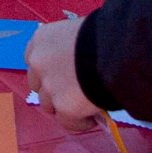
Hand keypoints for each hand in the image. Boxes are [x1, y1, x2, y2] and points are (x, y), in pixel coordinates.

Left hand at [23, 17, 102, 131]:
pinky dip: (79, 122)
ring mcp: (50, 87)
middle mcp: (39, 63)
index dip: (47, 69)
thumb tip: (80, 59)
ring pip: (50, 105)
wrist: (118, 49)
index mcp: (42, 39)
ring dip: (64, 106)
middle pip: (38, 84)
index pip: (33, 59)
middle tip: (73, 92)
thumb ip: (72, 46)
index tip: (61, 74)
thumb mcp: (81, 30)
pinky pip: (68, 122)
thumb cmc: (106, 34)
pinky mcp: (64, 107)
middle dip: (52, 90)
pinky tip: (92, 119)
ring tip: (85, 107)